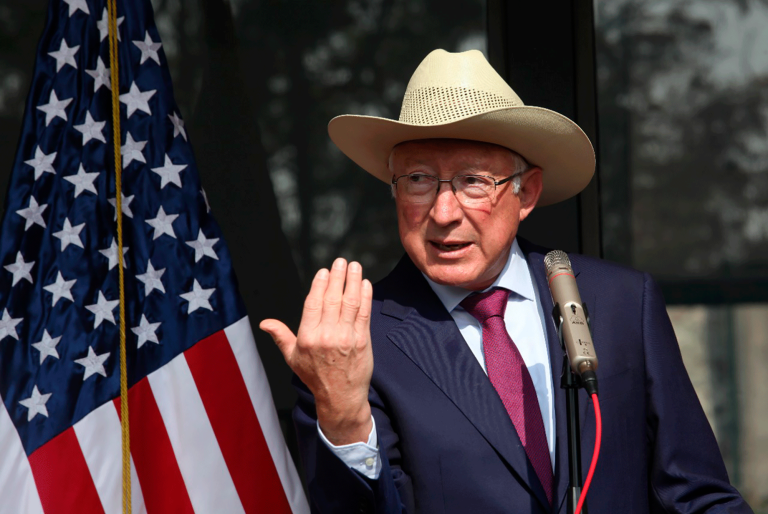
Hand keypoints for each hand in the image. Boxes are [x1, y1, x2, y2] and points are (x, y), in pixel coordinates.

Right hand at [260, 258, 373, 444]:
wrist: (340, 397)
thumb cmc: (315, 377)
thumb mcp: (292, 358)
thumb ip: (281, 336)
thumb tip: (264, 323)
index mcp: (308, 337)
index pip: (313, 304)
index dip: (319, 285)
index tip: (324, 272)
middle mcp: (327, 336)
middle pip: (333, 299)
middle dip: (338, 277)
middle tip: (341, 262)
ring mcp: (346, 338)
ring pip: (350, 303)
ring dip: (353, 281)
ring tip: (355, 266)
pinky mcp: (362, 341)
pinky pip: (364, 314)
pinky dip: (366, 297)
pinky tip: (365, 285)